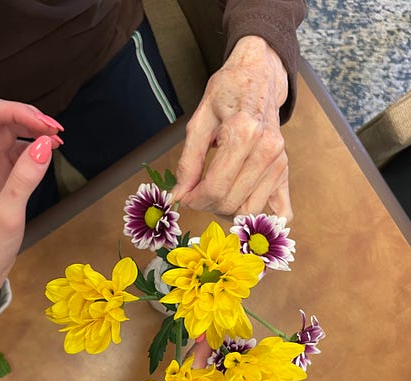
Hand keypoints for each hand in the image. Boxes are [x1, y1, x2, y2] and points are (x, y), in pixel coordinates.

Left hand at [0, 98, 62, 301]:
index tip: (46, 125)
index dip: (17, 111)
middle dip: (28, 117)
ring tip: (58, 138)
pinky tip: (50, 149)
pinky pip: (16, 146)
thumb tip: (46, 145)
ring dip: (34, 128)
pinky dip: (35, 143)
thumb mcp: (7, 214)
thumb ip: (25, 178)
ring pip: (8, 128)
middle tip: (57, 131)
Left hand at [173, 36, 291, 220]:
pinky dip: (263, 221)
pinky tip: (246, 215)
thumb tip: (178, 196)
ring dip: (227, 213)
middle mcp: (266, 150)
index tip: (184, 198)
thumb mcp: (199, 121)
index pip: (215, 187)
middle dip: (207, 206)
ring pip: (250, 211)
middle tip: (195, 196)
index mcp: (243, 134)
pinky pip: (281, 211)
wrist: (259, 77)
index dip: (194, 200)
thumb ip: (188, 162)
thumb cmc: (227, 94)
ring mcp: (279, 161)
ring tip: (215, 197)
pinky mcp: (285, 169)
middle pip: (231, 202)